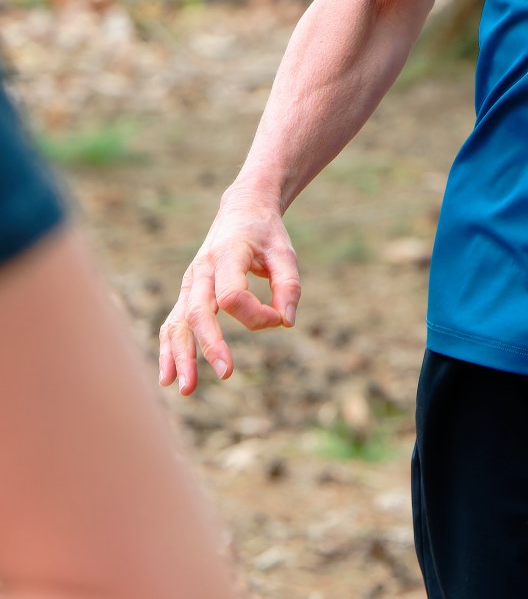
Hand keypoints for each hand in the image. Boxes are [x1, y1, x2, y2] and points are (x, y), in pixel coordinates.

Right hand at [158, 189, 300, 394]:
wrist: (240, 210)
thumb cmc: (265, 233)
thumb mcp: (285, 252)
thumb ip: (289, 285)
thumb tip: (287, 322)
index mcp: (226, 255)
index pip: (232, 294)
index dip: (256, 313)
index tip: (278, 317)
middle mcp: (201, 270)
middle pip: (197, 311)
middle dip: (209, 344)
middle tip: (227, 372)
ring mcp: (190, 283)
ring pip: (178, 321)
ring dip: (180, 355)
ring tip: (185, 388)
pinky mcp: (187, 294)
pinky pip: (173, 323)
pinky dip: (169, 350)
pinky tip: (168, 378)